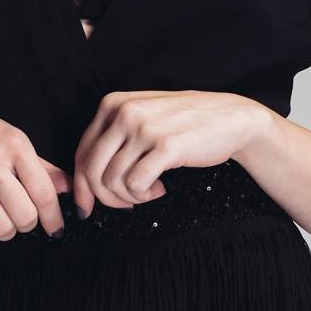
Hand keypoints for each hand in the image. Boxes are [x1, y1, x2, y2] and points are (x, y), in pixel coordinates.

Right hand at [0, 94, 71, 240]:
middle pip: (25, 216)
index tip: (57, 227)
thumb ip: (41, 166)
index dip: (54, 217)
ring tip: (4, 216)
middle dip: (29, 223)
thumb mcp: (12, 138)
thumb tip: (68, 187)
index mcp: (15, 145)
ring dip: (7, 229)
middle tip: (25, 216)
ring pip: (1, 228)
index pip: (44, 193)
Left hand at [72, 89, 262, 218]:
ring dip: (130, 197)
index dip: (81, 187)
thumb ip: (112, 140)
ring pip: (112, 181)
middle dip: (106, 197)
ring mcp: (145, 128)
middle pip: (92, 170)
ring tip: (150, 190)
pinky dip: (144, 195)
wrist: (229, 118)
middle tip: (127, 202)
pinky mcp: (165, 146)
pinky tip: (160, 188)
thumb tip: (82, 183)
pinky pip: (136, 185)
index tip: (87, 207)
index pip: (82, 153)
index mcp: (113, 103)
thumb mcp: (141, 118)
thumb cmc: (183, 123)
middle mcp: (125, 112)